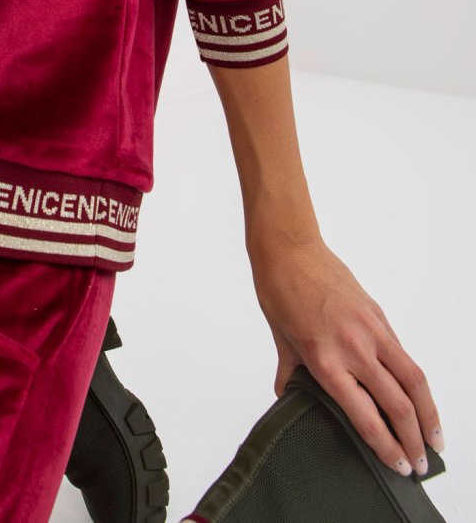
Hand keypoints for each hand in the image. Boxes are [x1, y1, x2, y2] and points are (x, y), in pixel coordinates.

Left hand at [247, 234, 443, 476]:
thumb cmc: (279, 291)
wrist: (289, 249)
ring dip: (429, 413)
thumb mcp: (282, 340)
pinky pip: (403, 354)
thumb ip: (292, 373)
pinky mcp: (378, 315)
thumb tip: (288, 397)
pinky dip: (414, 380)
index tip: (399, 466)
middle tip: (422, 464)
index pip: (366, 417)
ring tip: (435, 438)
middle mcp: (353, 349)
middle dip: (414, 440)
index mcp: (326, 361)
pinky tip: (417, 397)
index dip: (387, 448)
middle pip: (398, 405)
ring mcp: (370, 330)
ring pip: (413, 380)